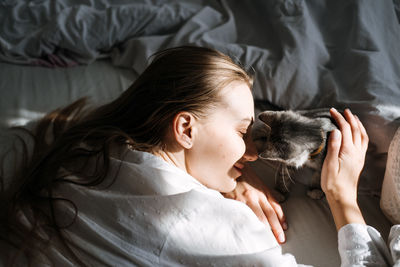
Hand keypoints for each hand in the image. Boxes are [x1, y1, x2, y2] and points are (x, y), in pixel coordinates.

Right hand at [223, 164, 286, 243]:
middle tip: (279, 239)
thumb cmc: (240, 173)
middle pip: (269, 215)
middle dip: (276, 229)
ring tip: (268, 240)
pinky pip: (244, 216)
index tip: (284, 229)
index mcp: (262, 190)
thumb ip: (265, 194)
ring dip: (264, 230)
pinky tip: (251, 232)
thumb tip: (275, 208)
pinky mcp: (235, 202)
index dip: (281, 219)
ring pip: (258, 217)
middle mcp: (256, 195)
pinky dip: (249, 225)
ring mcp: (245, 199)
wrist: (228, 167)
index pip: (275, 207)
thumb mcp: (256, 181)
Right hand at [321, 108, 367, 229]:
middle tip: (343, 110)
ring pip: (362, 136)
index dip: (339, 118)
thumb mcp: (329, 165)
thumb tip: (336, 131)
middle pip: (355, 130)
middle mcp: (356, 152)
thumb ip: (333, 147)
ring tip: (353, 117)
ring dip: (358, 125)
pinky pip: (364, 143)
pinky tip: (358, 133)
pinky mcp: (359, 161)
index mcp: (348, 151)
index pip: (345, 129)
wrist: (343, 197)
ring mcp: (359, 157)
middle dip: (349, 118)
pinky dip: (362, 133)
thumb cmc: (332, 183)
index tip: (332, 111)